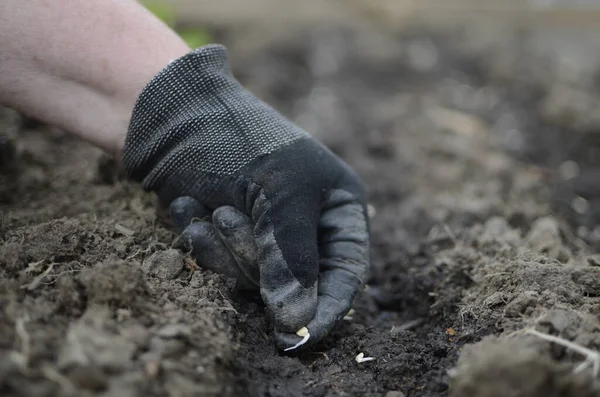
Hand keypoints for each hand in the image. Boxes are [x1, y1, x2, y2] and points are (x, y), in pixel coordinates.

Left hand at [122, 45, 369, 350]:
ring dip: (224, 248)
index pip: (345, 273)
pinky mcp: (230, 236)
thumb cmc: (237, 141)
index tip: (297, 342)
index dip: (325, 310)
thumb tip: (296, 324)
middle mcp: (306, 223)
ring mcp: (267, 230)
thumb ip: (292, 260)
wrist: (170, 114)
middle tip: (228, 216)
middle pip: (294, 282)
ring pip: (254, 279)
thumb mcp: (277, 194)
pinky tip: (187, 207)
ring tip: (208, 206)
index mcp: (337, 205)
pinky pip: (222, 267)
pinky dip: (201, 242)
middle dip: (254, 257)